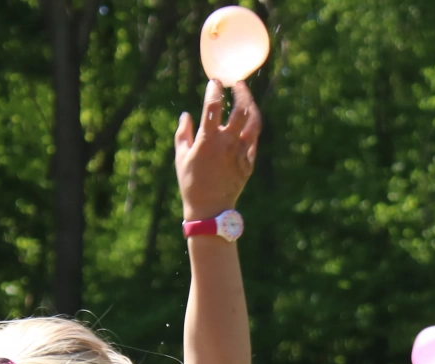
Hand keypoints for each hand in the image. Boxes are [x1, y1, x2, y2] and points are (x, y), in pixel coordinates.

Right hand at [174, 79, 260, 220]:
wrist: (210, 210)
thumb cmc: (191, 183)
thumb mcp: (181, 157)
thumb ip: (183, 133)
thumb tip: (186, 115)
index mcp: (207, 141)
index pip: (213, 106)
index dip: (215, 90)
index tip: (215, 83)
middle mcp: (227, 144)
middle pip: (241, 110)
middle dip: (241, 92)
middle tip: (238, 84)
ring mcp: (240, 153)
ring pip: (253, 123)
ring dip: (251, 106)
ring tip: (246, 99)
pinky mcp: (249, 163)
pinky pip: (253, 140)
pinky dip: (251, 127)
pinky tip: (246, 122)